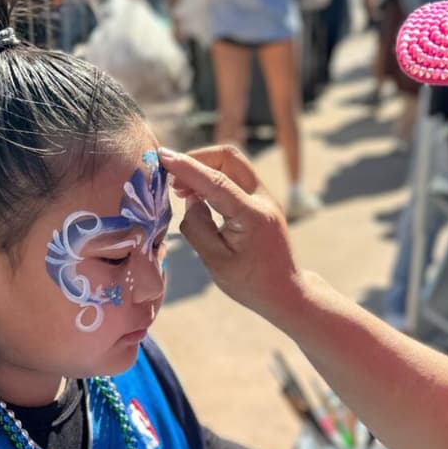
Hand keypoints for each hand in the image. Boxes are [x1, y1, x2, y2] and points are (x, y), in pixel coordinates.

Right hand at [162, 146, 306, 322]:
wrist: (285, 292)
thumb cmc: (250, 283)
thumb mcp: (216, 262)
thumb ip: (197, 228)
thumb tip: (190, 200)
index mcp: (253, 216)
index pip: (216, 181)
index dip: (187, 166)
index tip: (162, 156)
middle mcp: (264, 200)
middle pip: (229, 158)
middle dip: (197, 159)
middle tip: (173, 180)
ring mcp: (266, 197)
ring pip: (233, 163)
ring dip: (205, 168)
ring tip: (182, 190)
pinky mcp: (262, 200)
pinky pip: (236, 176)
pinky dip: (214, 177)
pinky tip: (199, 195)